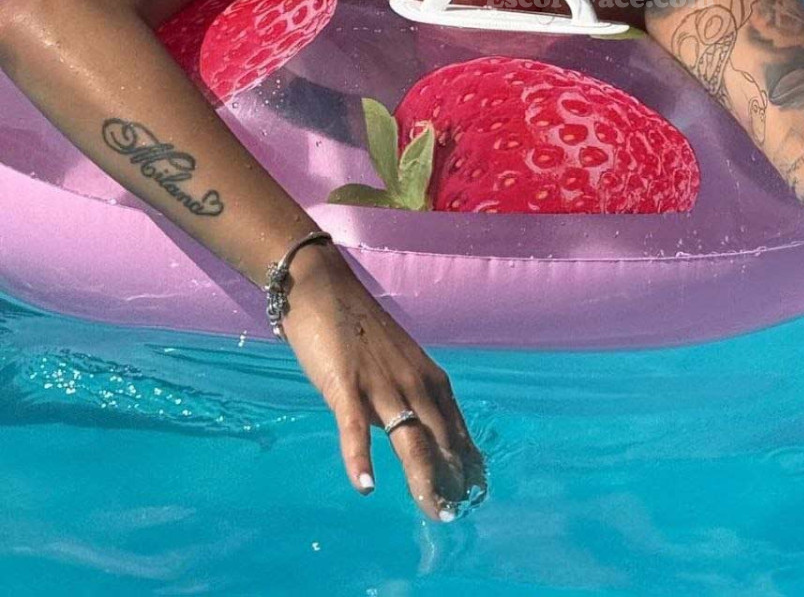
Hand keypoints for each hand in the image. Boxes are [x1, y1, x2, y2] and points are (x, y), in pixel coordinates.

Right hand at [279, 244, 486, 521]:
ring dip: (424, 480)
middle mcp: (415, 383)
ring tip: (435, 511)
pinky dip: (359, 457)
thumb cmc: (362, 329)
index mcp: (430, 379)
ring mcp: (381, 385)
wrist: (326, 288)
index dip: (468, 464)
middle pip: (441, 441)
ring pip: (410, 440)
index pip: (458, 430)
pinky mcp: (346, 385)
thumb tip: (418, 438)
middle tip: (458, 515)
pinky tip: (365, 486)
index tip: (477, 494)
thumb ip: (409, 400)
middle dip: (452, 481)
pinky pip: (354, 426)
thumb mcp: (399, 366)